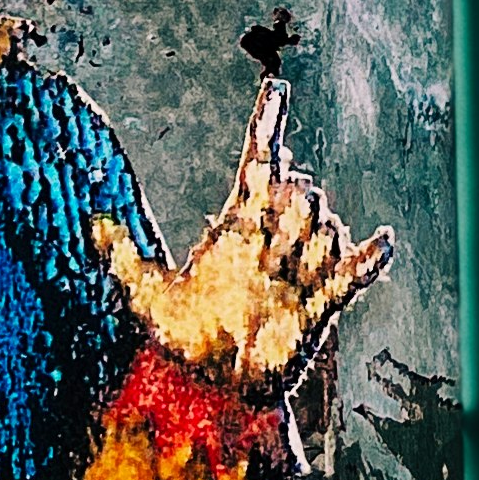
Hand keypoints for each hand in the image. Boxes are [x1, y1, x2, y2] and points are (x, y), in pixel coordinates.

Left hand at [92, 79, 390, 396]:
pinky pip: (353, 274)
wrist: (211, 391)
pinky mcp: (320, 306)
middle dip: (290, 196)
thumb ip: (124, 255)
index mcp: (235, 228)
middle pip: (296, 190)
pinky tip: (384, 240)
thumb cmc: (180, 343)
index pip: (257, 162)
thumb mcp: (145, 294)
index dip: (267, 124)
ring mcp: (299, 272)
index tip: (274, 88)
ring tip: (287, 268)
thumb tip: (94, 222)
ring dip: (312, 234)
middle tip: (268, 230)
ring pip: (323, 224)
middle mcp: (272, 244)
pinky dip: (370, 257)